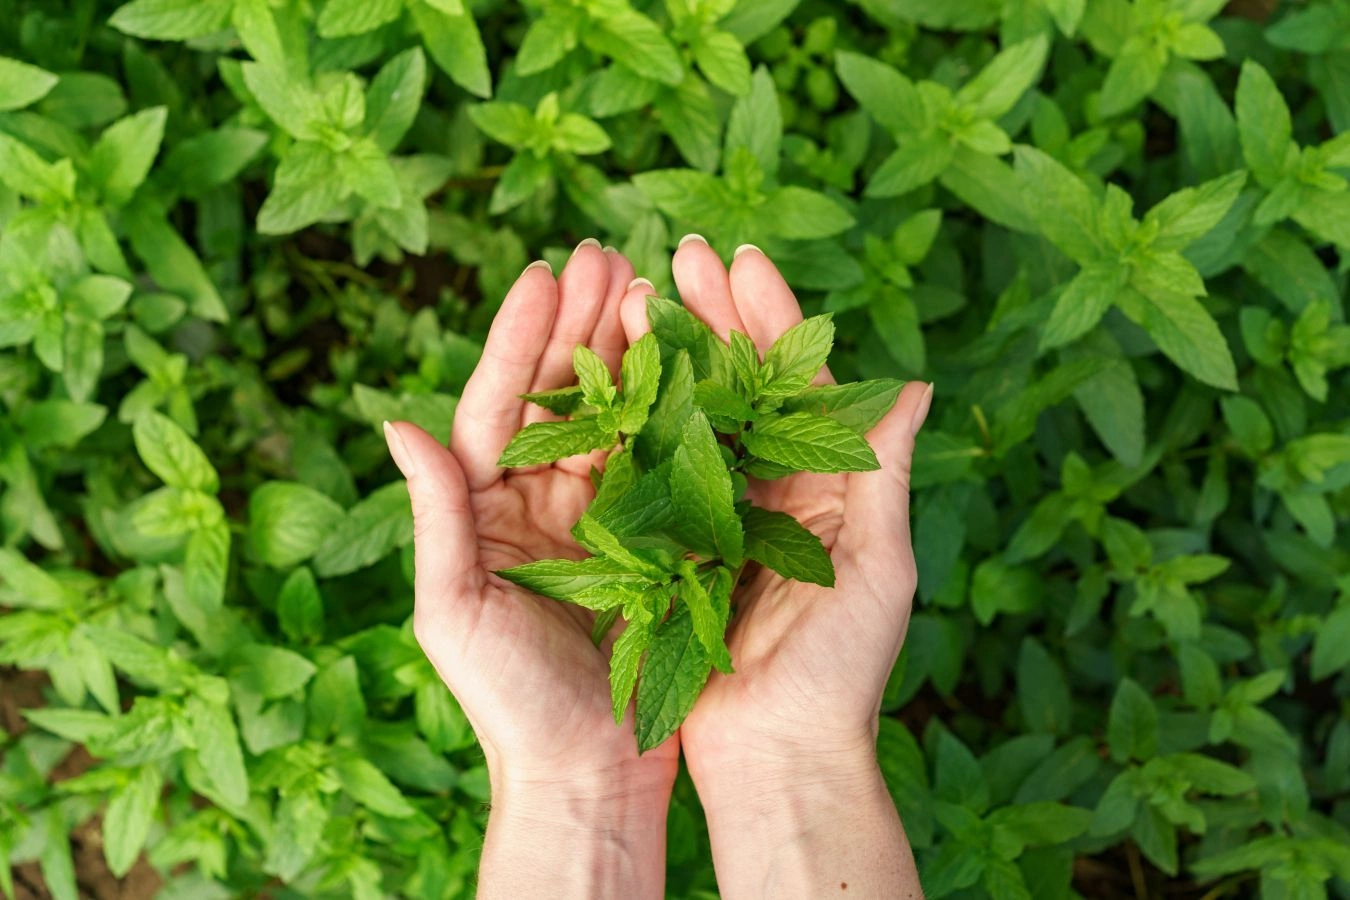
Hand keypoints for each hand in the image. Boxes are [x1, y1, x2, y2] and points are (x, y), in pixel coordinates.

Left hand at [384, 242, 675, 898]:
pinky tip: (689, 359)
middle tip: (607, 252)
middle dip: (580, 323)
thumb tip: (395, 422)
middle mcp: (538, 502)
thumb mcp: (455, 610)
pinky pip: (658, 461)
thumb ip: (436, 515)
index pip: (498, 405)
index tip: (544, 272)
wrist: (586, 772)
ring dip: (628, 350)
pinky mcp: (649, 540)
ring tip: (649, 283)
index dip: (520, 338)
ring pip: (613, 416)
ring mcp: (597, 517)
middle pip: (559, 394)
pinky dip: (671, 409)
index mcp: (484, 509)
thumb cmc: (508, 703)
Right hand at [616, 238, 929, 896]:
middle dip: (714, 315)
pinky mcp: (674, 547)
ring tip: (637, 292)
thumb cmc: (842, 672)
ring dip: (670, 354)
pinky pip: (655, 472)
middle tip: (680, 253)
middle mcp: (774, 489)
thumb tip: (916, 384)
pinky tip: (611, 375)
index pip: (801, 381)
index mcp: (829, 484)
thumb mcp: (878, 570)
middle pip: (743, 383)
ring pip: (694, 415)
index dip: (771, 316)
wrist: (776, 756)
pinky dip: (637, 422)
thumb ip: (885, 474)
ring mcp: (721, 515)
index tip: (739, 258)